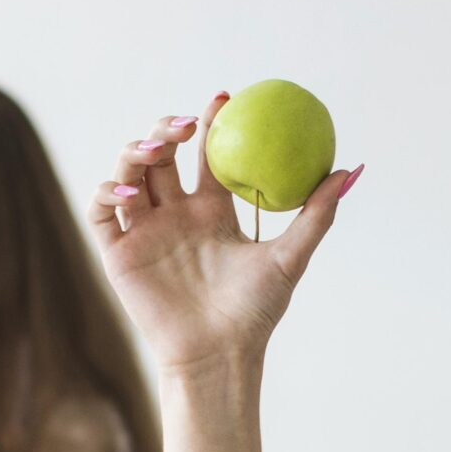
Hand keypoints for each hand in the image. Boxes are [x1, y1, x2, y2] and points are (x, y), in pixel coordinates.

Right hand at [86, 99, 358, 381]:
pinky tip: (128, 188)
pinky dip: (106, 188)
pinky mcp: (118, 251)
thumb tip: (349, 171)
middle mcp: (175, 216)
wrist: (217, 353)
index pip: (207, 156)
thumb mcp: (290, 258)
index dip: (211, 123)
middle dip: (167, 129)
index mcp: (212, 212)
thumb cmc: (255, 312)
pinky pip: (101, 209)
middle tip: (185, 126)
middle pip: (162, 156)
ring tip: (155, 150)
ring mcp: (144, 231)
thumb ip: (316, 215)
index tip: (223, 98)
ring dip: (135, 151)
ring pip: (129, 173)